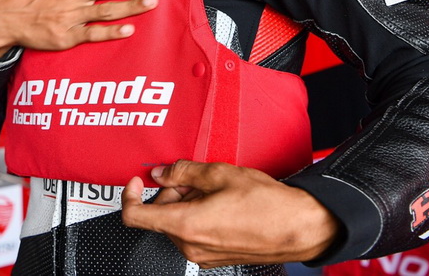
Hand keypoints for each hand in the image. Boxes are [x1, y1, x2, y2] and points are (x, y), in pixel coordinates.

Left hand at [121, 160, 339, 267]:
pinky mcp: (213, 257)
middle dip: (172, 193)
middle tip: (196, 178)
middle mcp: (190, 245)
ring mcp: (202, 255)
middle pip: (160, 215)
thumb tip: (163, 172)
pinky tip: (221, 204)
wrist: (299, 228)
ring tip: (215, 191)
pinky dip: (198, 216)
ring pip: (177, 223)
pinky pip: (193, 233)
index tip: (136, 181)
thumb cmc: (268, 205)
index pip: (134, 216)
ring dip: (187, 204)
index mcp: (185, 225)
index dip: (129, 194)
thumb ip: (184, 171)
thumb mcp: (221, 174)